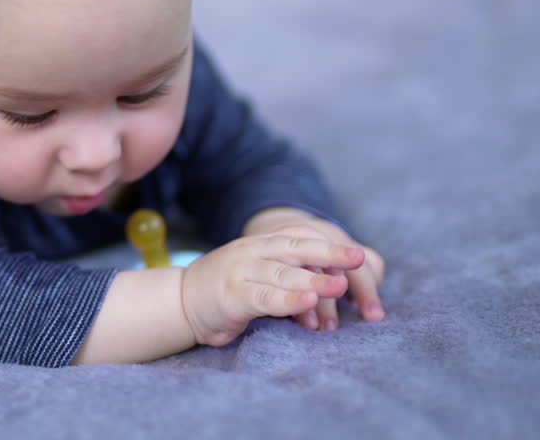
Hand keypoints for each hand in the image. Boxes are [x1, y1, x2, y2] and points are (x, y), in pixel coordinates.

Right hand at [180, 226, 365, 346]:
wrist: (180, 301)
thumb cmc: (226, 289)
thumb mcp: (257, 272)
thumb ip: (286, 271)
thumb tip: (330, 278)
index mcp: (261, 245)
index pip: (299, 238)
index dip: (328, 244)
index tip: (358, 255)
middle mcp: (252, 253)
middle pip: (295, 248)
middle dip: (329, 253)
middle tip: (358, 259)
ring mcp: (240, 272)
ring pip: (282, 273)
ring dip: (313, 278)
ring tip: (340, 285)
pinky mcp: (232, 296)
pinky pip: (264, 297)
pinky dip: (287, 299)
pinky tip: (307, 301)